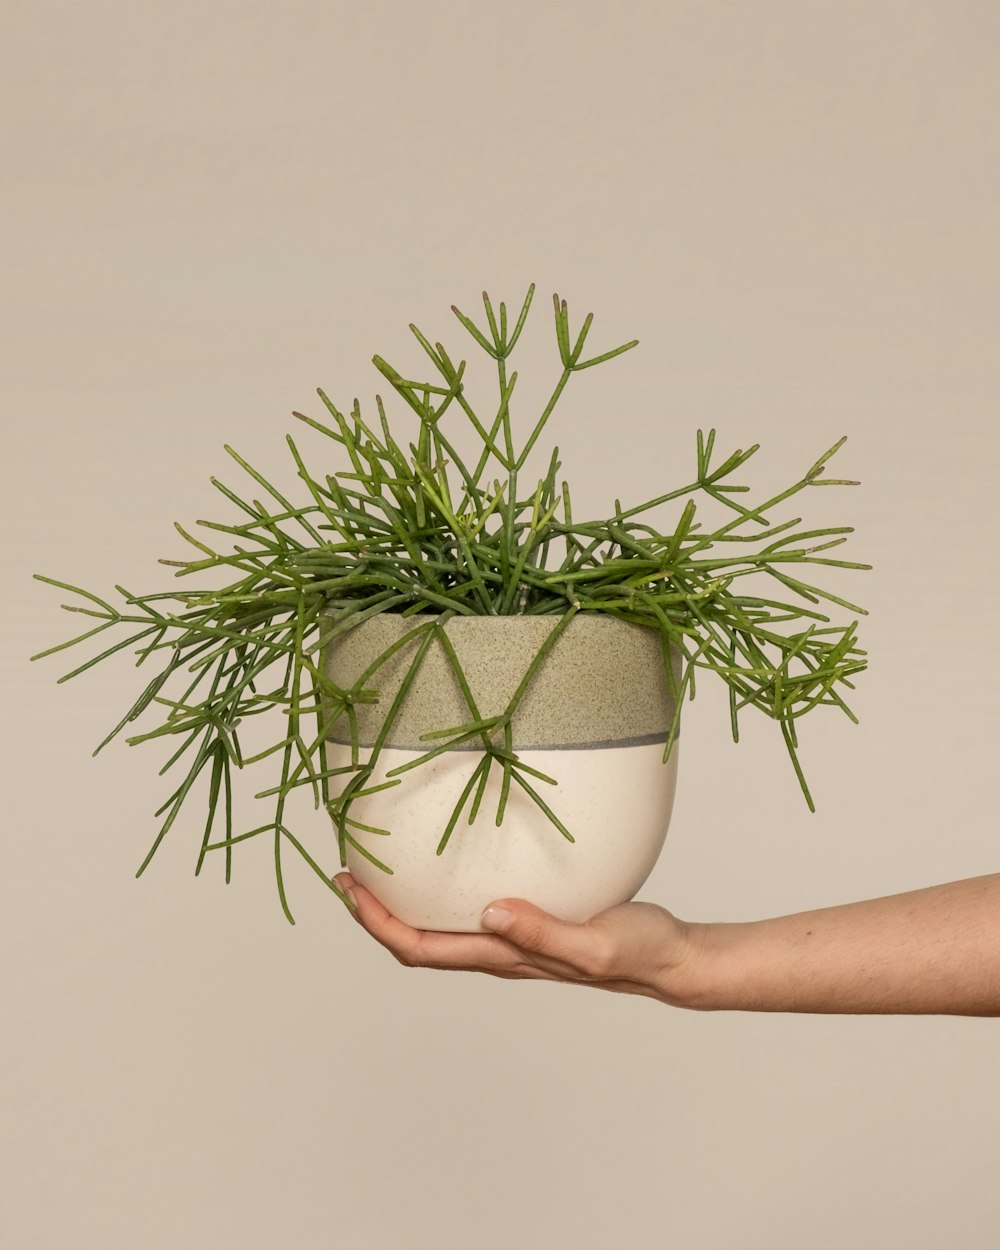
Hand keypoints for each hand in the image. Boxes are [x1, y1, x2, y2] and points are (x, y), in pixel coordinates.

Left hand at [334, 872, 702, 1005]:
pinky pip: (468, 913)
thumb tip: (490, 913)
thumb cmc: (637, 951)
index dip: (379, 924)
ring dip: (402, 906)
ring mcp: (511, 939)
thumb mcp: (594, 941)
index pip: (422, 948)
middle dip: (375, 915)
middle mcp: (498, 951)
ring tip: (381, 869)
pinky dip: (439, 893)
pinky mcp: (527, 922)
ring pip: (439, 930)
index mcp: (504, 957)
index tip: (350, 891)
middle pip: (418, 943)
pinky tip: (446, 864)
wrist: (668, 959)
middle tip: (346, 875)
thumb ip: (544, 931)